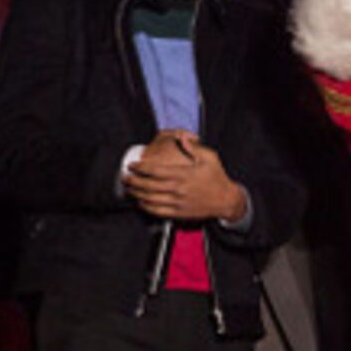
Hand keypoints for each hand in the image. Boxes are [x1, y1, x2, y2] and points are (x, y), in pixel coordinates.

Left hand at [123, 133, 248, 221]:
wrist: (226, 200)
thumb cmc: (217, 178)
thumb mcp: (210, 158)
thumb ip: (194, 147)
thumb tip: (182, 137)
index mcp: (184, 174)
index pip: (155, 171)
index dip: (140, 168)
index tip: (132, 165)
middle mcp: (179, 189)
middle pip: (148, 186)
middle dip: (133, 181)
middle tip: (124, 176)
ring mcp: (178, 202)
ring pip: (150, 199)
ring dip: (136, 193)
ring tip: (128, 188)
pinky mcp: (178, 213)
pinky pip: (157, 211)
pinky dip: (146, 206)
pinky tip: (140, 202)